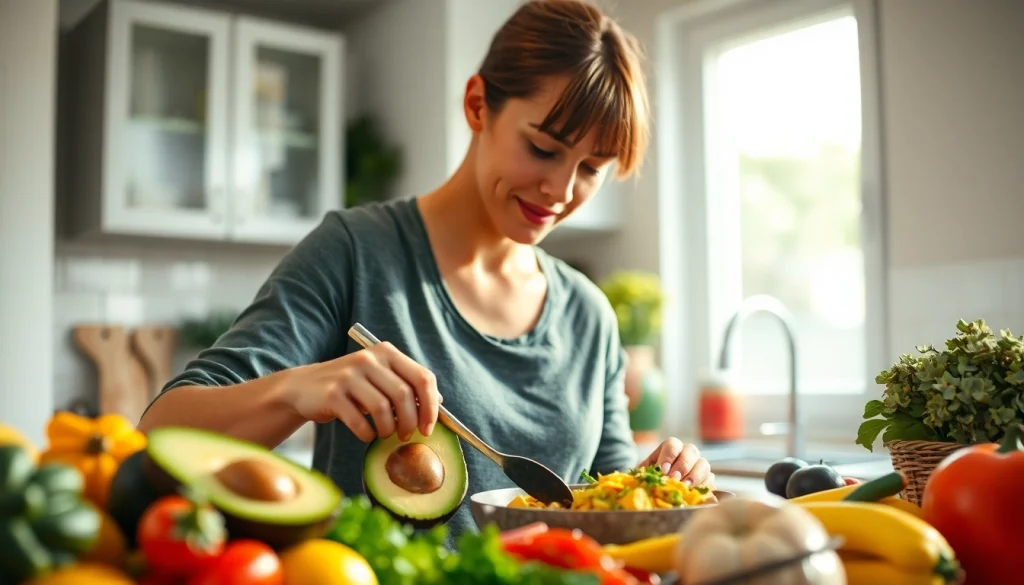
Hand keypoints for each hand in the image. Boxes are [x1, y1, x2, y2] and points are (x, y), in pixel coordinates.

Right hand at [284, 342, 441, 442]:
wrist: (303, 388)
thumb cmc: (351, 388)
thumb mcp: (379, 379)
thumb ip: (406, 385)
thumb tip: (439, 402)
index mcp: (386, 353)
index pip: (423, 377)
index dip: (431, 405)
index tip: (430, 427)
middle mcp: (369, 359)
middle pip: (405, 395)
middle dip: (411, 422)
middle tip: (407, 436)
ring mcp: (349, 375)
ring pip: (383, 409)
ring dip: (389, 429)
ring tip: (385, 435)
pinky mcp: (333, 394)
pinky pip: (359, 421)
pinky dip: (367, 434)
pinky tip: (367, 435)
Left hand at [638, 438, 713, 486]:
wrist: (660, 491)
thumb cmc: (651, 480)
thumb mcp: (644, 475)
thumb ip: (644, 474)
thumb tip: (644, 478)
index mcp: (670, 448)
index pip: (672, 445)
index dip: (668, 457)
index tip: (663, 471)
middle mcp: (687, 453)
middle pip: (691, 451)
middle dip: (682, 466)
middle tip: (674, 479)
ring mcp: (699, 465)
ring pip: (704, 464)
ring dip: (695, 476)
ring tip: (685, 487)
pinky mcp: (707, 480)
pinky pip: (710, 480)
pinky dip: (704, 486)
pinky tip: (695, 493)